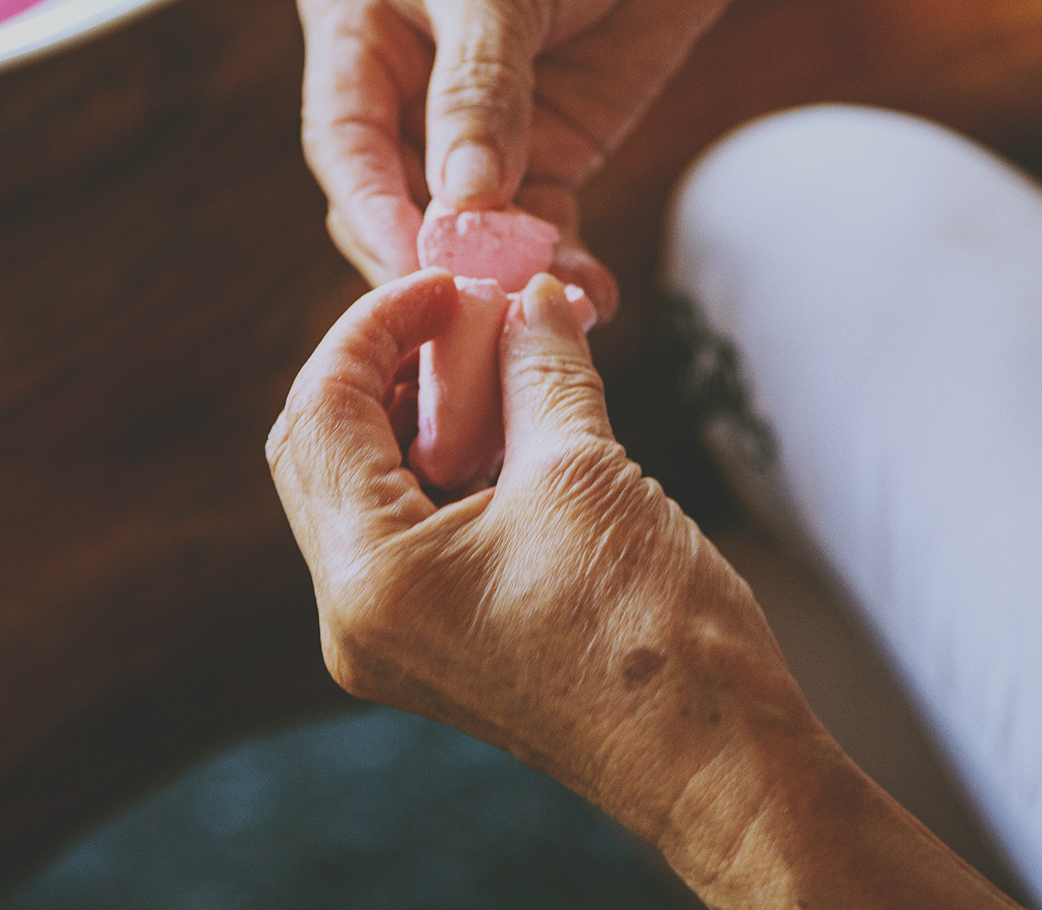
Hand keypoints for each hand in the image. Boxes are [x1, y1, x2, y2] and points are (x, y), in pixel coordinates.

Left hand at [268, 270, 1022, 907]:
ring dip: (410, 414)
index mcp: (370, 578)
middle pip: (323, 450)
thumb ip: (540, 367)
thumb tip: (530, 295)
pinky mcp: (434, 646)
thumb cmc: (657, 636)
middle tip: (456, 312)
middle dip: (384, 366)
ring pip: (360, 490)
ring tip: (484, 357)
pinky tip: (498, 422)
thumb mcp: (585, 472)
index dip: (376, 326)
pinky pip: (402, 531)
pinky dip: (436, 466)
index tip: (445, 281)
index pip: (324, 412)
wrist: (719, 761)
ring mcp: (391, 641)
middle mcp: (356, 618)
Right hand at [296, 0, 757, 323]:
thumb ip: (478, 92)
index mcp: (353, 16)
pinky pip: (535, 226)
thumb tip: (459, 209)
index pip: (342, 135)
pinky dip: (558, 261)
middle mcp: (398, 78)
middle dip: (438, 251)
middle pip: (392, 197)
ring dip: (506, 270)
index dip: (373, 205)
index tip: (416, 260)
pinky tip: (591, 291)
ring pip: (464, 226)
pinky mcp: (541, 152)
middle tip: (485, 301)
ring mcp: (470, 124)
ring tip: (553, 304)